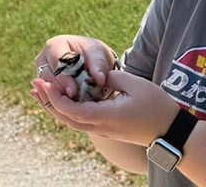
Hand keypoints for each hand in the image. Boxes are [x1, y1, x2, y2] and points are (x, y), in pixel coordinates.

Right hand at [31, 35, 117, 98]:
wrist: (93, 63)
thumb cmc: (95, 55)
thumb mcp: (100, 56)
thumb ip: (99, 66)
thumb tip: (100, 79)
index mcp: (56, 45)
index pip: (56, 62)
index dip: (64, 77)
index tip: (74, 91)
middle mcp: (44, 58)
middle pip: (47, 77)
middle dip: (61, 90)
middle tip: (74, 101)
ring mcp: (42, 73)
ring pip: (46, 89)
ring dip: (60, 97)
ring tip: (75, 104)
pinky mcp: (44, 86)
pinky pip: (48, 96)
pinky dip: (60, 102)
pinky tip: (72, 107)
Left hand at [32, 70, 179, 146]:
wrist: (170, 131)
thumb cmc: (157, 106)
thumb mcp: (135, 84)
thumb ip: (111, 77)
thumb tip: (93, 74)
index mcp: (105, 116)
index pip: (70, 110)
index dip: (54, 96)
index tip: (45, 81)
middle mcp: (100, 126)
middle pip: (65, 118)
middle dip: (47, 101)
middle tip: (35, 84)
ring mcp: (103, 130)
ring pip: (71, 121)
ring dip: (55, 106)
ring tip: (42, 92)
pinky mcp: (107, 129)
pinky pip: (81, 121)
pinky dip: (67, 110)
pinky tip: (64, 100)